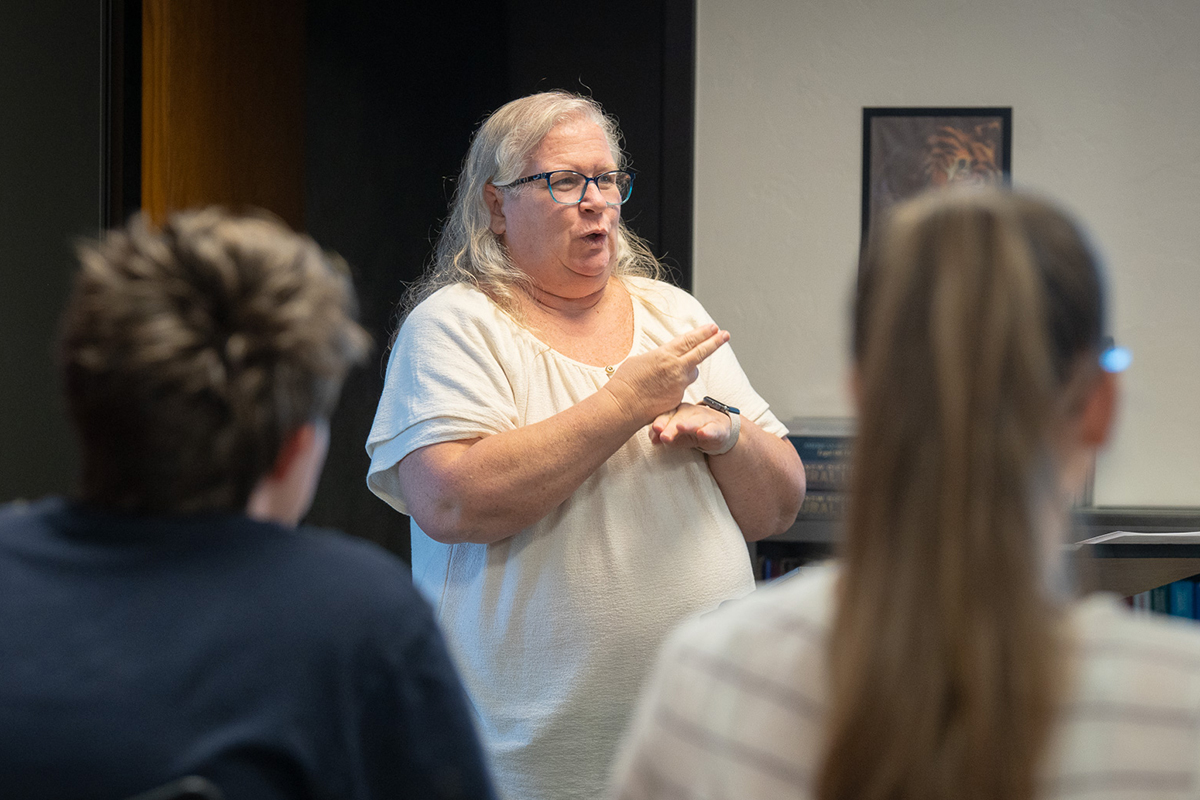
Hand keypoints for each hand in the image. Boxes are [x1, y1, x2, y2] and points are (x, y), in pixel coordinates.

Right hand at [602, 324, 729, 424]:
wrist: (622, 406)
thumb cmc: (626, 382)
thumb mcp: (641, 360)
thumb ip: (659, 357)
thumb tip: (665, 357)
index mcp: (665, 354)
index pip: (690, 340)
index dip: (703, 333)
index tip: (714, 327)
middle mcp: (676, 368)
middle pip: (701, 353)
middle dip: (715, 342)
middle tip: (725, 335)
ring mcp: (679, 385)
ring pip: (692, 372)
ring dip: (689, 369)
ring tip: (671, 372)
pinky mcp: (678, 400)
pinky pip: (682, 388)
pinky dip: (676, 386)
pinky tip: (660, 390)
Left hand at [650, 402, 731, 452]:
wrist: (717, 432)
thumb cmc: (691, 432)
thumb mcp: (676, 435)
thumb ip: (662, 435)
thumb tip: (653, 439)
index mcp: (677, 411)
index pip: (667, 415)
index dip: (661, 421)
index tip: (655, 428)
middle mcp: (691, 412)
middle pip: (679, 418)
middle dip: (671, 427)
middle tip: (664, 436)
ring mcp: (705, 418)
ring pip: (696, 421)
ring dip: (688, 425)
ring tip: (680, 427)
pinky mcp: (718, 428)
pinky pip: (713, 429)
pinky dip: (708, 431)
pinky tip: (702, 433)